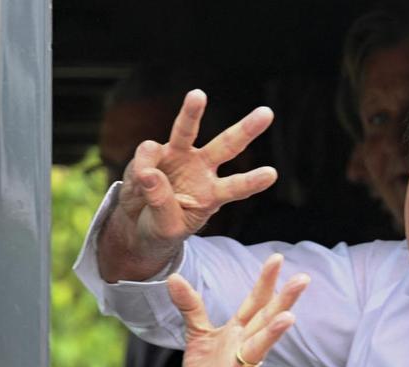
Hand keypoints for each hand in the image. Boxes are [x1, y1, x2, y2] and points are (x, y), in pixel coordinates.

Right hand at [98, 90, 275, 281]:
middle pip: (227, 146)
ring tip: (198, 95)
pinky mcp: (155, 152)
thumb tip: (150, 173)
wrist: (137, 221)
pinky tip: (139, 183)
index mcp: (212, 195)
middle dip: (246, 130)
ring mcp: (179, 156)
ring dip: (192, 112)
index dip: (251, 181)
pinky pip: (148, 152)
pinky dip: (142, 167)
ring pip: (187, 131)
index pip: (235, 188)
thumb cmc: (160, 227)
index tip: (271, 174)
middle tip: (267, 113)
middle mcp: (201, 170)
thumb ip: (162, 204)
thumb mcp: (166, 228)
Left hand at [167, 254, 309, 366]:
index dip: (265, 281)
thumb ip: (191, 306)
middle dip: (284, 300)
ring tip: (287, 318)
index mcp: (238, 333)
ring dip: (273, 334)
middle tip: (302, 279)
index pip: (255, 303)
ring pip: (259, 350)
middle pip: (265, 321)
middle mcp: (243, 350)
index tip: (277, 258)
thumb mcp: (198, 335)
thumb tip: (174, 277)